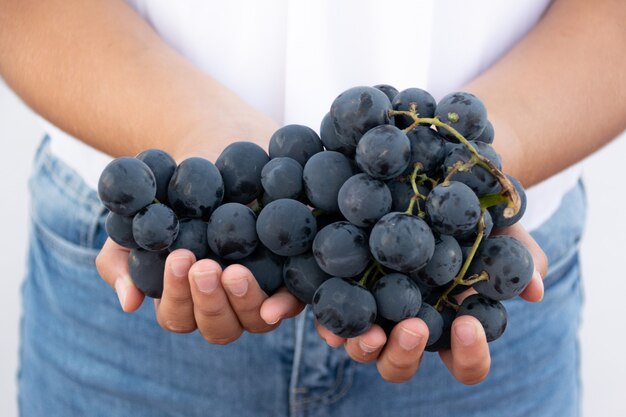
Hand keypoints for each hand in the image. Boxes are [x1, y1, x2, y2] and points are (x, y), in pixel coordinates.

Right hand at [95, 114, 306, 343]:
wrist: (212, 154)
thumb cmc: (170, 196)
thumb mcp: (136, 224)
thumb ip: (120, 262)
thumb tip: (129, 302)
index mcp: (186, 299)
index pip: (178, 316)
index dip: (178, 296)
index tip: (178, 259)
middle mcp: (224, 303)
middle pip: (218, 328)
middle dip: (209, 301)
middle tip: (204, 266)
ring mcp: (259, 292)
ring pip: (254, 320)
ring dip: (243, 302)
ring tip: (234, 270)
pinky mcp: (289, 273)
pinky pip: (294, 300)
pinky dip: (286, 307)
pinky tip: (277, 304)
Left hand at [315, 222, 547, 383]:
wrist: (438, 185)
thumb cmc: (476, 220)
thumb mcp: (503, 234)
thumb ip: (518, 261)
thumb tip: (535, 290)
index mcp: (449, 328)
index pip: (464, 364)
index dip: (469, 355)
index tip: (469, 324)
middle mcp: (407, 328)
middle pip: (402, 365)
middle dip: (406, 353)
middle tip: (415, 327)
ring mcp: (373, 312)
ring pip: (363, 348)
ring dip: (364, 346)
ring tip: (369, 329)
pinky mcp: (343, 288)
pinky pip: (328, 313)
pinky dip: (321, 320)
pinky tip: (320, 314)